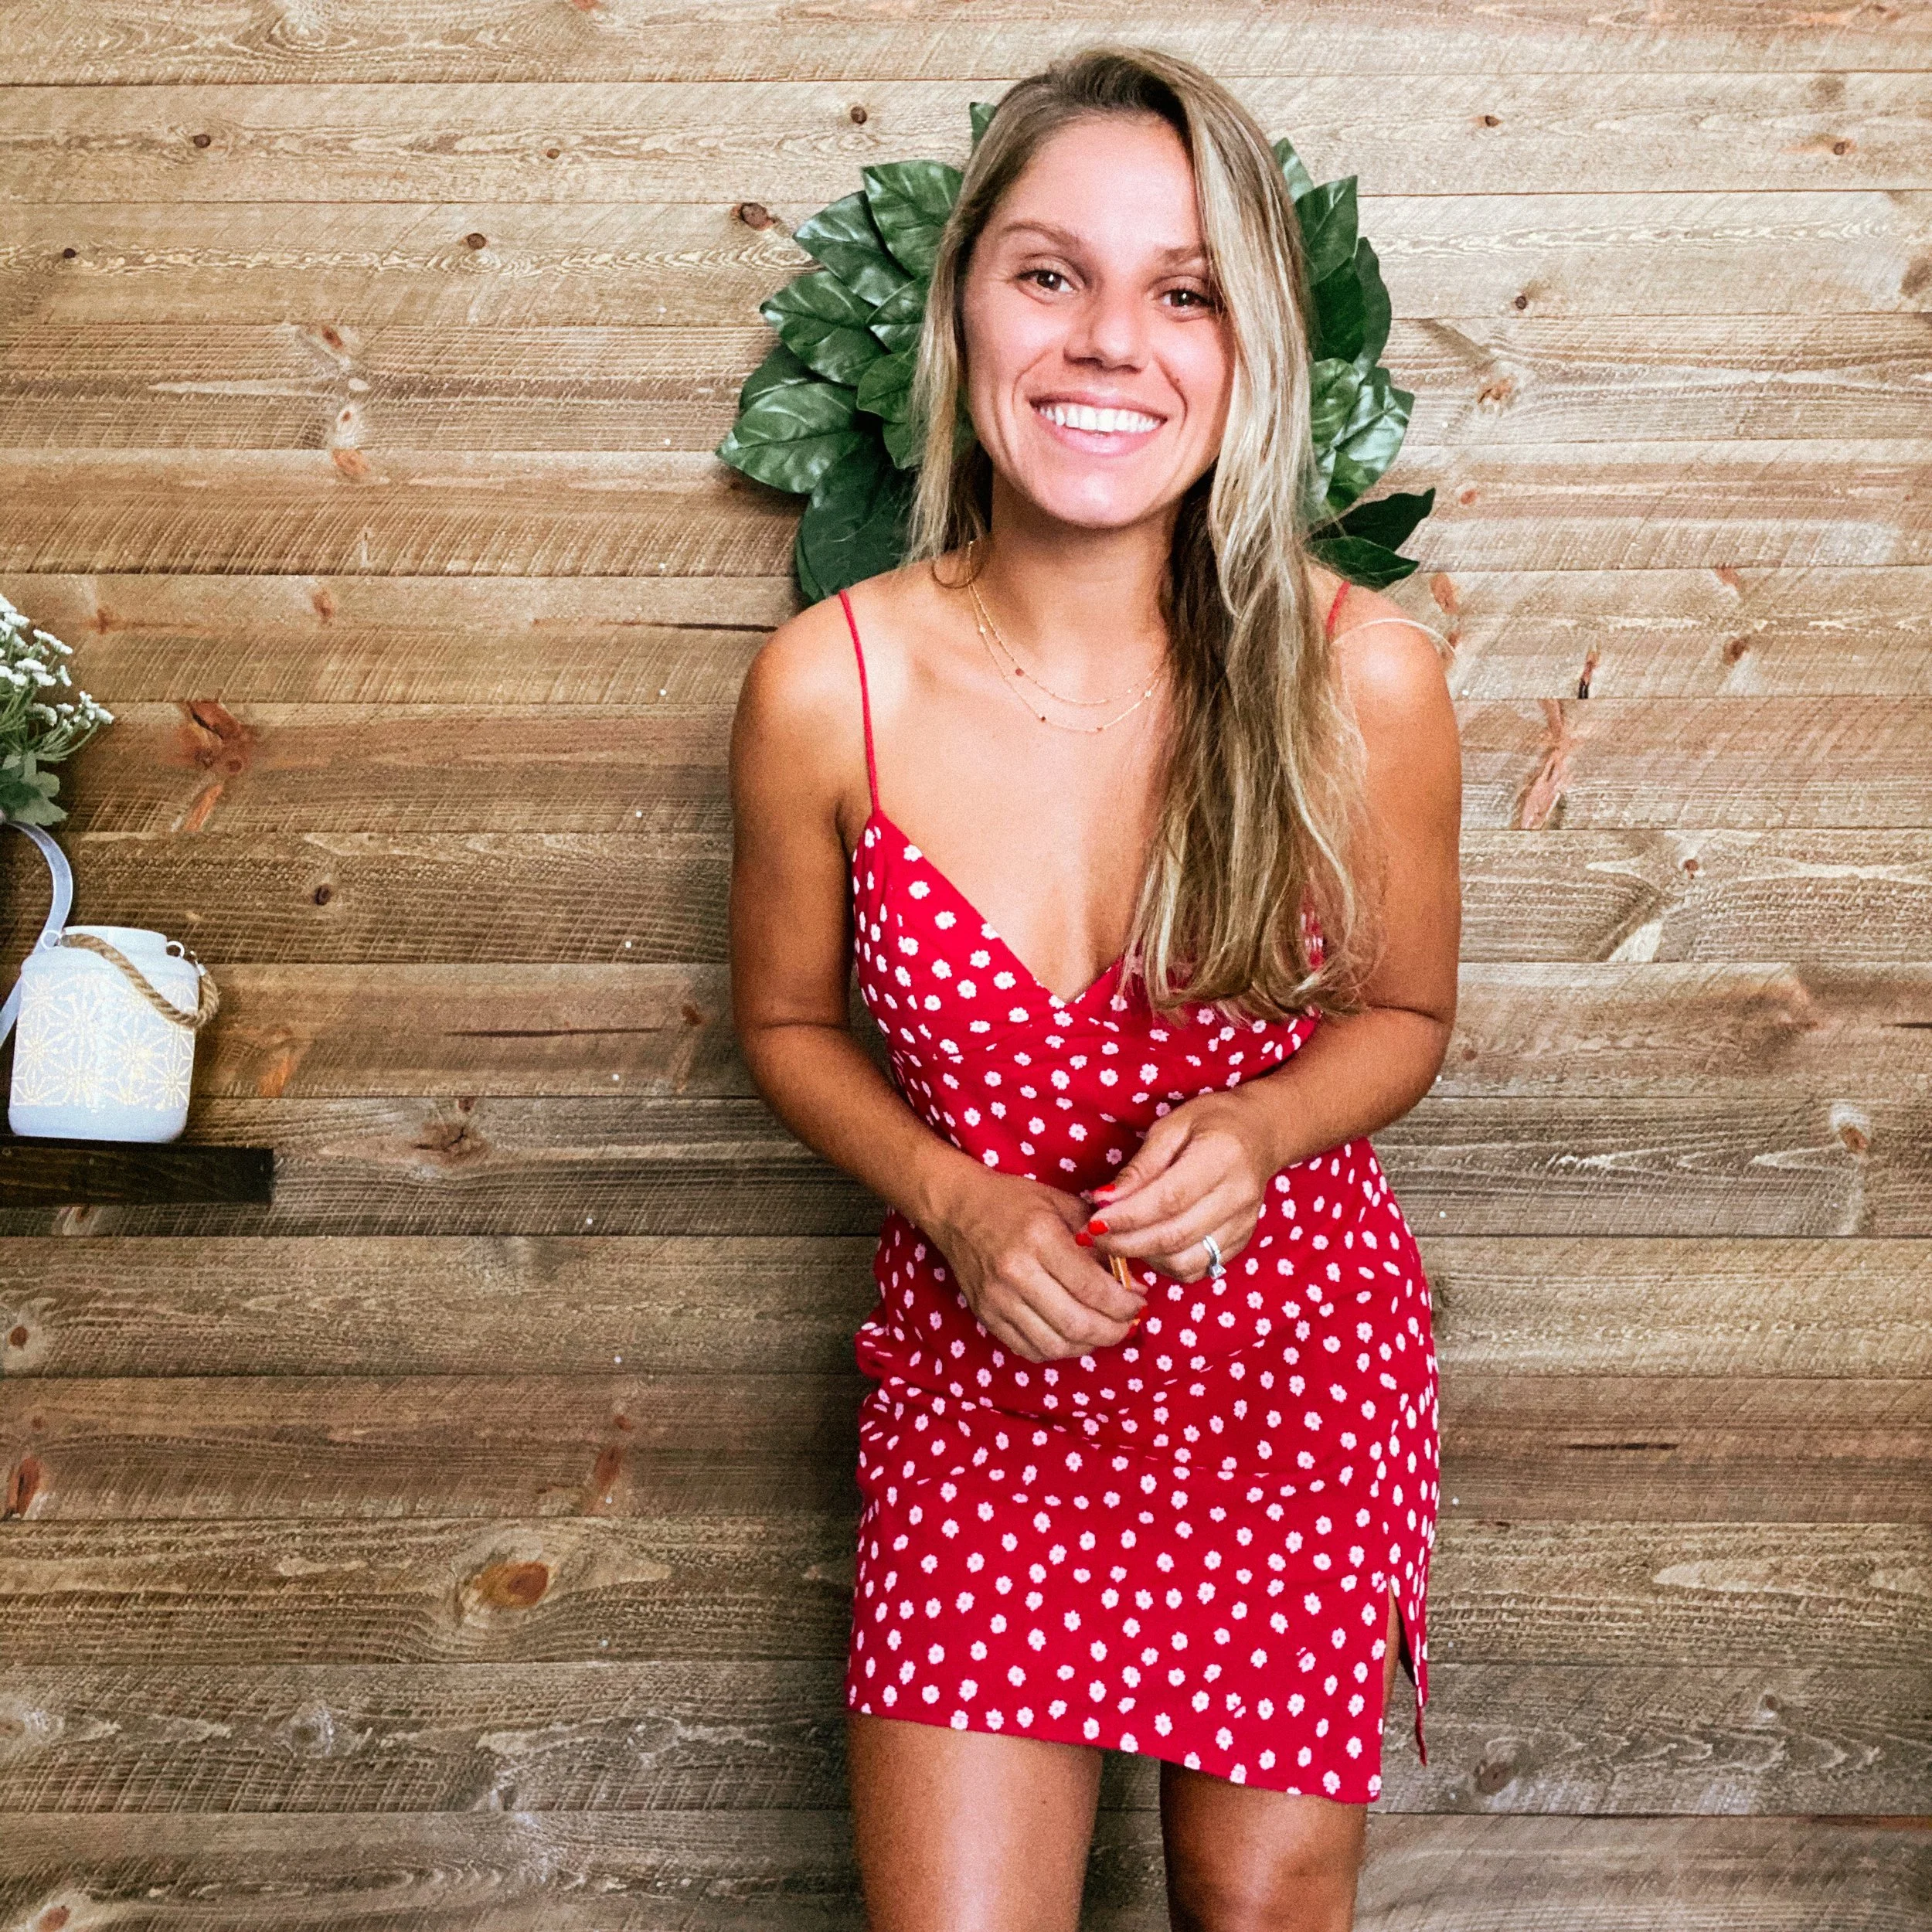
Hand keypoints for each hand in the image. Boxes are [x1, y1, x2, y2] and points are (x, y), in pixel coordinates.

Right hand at [926, 1168, 1146, 1363]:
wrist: (956, 1208)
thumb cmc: (1014, 1201)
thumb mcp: (1062, 1204)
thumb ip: (1098, 1241)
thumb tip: (1133, 1281)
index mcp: (1040, 1239)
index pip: (1093, 1288)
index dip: (1125, 1304)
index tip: (1139, 1302)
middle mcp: (1016, 1273)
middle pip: (1077, 1323)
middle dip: (1114, 1331)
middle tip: (1128, 1323)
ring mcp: (997, 1299)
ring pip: (1055, 1344)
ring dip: (1089, 1345)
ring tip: (1104, 1331)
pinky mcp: (986, 1316)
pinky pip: (1029, 1350)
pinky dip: (1058, 1350)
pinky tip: (1072, 1336)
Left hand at [1081, 1091, 1273, 1283]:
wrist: (1262, 1132)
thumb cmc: (1211, 1122)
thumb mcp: (1172, 1126)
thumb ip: (1141, 1165)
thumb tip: (1104, 1199)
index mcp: (1221, 1156)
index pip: (1169, 1199)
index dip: (1127, 1217)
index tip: (1093, 1223)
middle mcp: (1238, 1195)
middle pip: (1176, 1235)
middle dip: (1126, 1243)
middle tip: (1092, 1238)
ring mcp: (1244, 1223)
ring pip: (1187, 1261)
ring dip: (1145, 1257)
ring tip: (1121, 1239)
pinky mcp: (1242, 1241)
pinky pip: (1200, 1269)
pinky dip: (1168, 1265)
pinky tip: (1150, 1246)